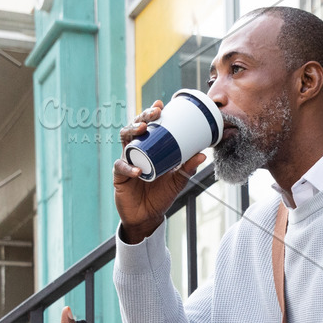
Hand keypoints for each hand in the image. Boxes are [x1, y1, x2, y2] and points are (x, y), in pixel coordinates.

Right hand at [114, 99, 206, 244]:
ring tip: (143, 130)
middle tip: (154, 114)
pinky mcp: (119, 176)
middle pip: (134, 128)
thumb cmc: (160, 196)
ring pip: (125, 140)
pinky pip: (121, 168)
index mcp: (149, 149)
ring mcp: (126, 161)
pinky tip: (138, 170)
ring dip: (132, 132)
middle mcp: (136, 151)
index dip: (151, 113)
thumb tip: (203, 154)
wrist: (148, 217)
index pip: (148, 126)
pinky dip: (129, 168)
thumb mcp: (178, 180)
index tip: (160, 105)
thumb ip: (188, 167)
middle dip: (142, 117)